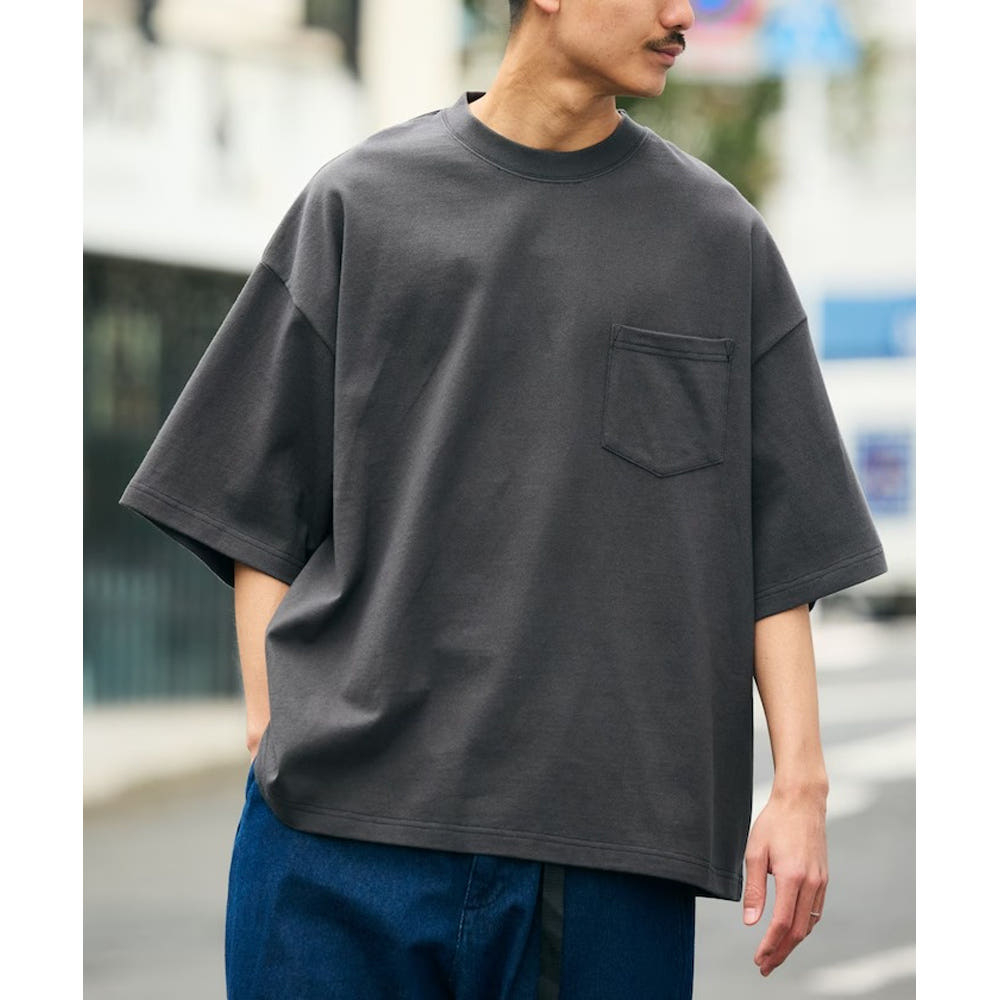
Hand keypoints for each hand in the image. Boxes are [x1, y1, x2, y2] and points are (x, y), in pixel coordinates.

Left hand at [742, 787, 828, 975]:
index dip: (770, 945)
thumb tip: (750, 921)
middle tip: (765, 967)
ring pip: (808, 924)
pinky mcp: (824, 878)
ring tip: (775, 953)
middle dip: (781, 952)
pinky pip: (815, 911)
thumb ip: (754, 889)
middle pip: (797, 931)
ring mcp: (821, 881)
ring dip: (792, 943)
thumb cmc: (774, 823)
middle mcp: (811, 883)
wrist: (802, 801)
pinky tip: (791, 931)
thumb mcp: (755, 852)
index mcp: (792, 877)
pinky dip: (803, 926)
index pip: (781, 923)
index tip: (759, 960)